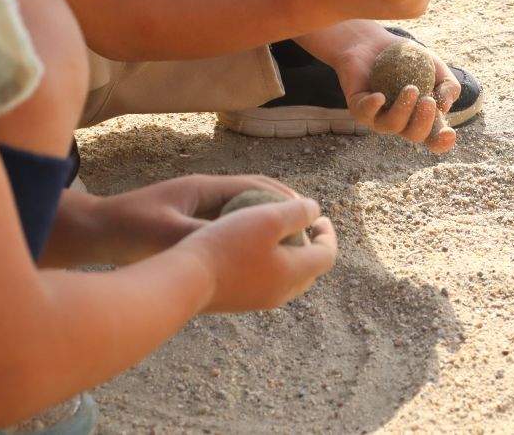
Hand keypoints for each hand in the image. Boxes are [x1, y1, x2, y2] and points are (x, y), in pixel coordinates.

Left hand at [88, 174, 298, 265]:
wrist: (93, 232)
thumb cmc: (125, 230)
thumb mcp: (164, 234)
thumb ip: (198, 236)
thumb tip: (235, 240)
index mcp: (203, 188)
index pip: (254, 186)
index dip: (284, 198)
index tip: (309, 211)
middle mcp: (204, 192)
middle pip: (255, 192)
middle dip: (285, 204)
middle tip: (311, 224)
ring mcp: (198, 205)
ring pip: (244, 206)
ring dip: (270, 216)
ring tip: (294, 236)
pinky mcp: (191, 221)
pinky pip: (230, 221)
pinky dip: (251, 229)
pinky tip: (259, 250)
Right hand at [177, 197, 336, 311]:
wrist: (184, 281)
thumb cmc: (227, 245)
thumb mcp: (267, 217)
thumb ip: (297, 212)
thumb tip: (315, 211)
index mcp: (294, 273)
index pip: (326, 255)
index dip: (328, 234)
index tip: (321, 217)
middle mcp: (281, 293)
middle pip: (310, 271)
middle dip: (313, 249)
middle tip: (305, 228)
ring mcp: (259, 301)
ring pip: (288, 280)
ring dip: (291, 258)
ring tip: (280, 237)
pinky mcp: (238, 302)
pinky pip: (266, 283)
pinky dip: (271, 266)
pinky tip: (252, 250)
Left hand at [304, 22, 459, 153]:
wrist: (374, 42)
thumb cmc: (408, 58)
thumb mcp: (436, 67)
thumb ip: (449, 85)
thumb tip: (443, 106)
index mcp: (421, 117)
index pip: (434, 138)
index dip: (442, 142)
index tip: (449, 133)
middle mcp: (400, 122)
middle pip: (414, 135)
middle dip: (424, 122)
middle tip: (427, 100)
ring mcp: (378, 117)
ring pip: (391, 126)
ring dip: (403, 111)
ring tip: (411, 89)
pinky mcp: (359, 107)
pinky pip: (365, 112)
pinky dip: (373, 106)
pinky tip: (380, 97)